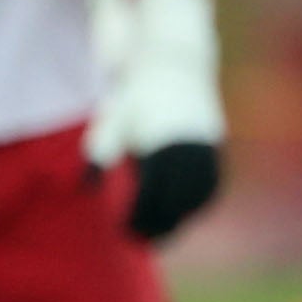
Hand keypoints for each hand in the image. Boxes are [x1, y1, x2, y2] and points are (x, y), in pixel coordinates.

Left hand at [88, 0, 226, 242]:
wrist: (174, 60)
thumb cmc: (136, 94)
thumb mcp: (112, 120)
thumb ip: (100, 151)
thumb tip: (85, 186)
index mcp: (160, 145)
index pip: (151, 198)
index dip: (139, 219)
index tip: (124, 230)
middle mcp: (187, 148)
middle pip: (176, 203)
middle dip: (159, 225)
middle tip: (141, 240)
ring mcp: (206, 145)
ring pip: (198, 196)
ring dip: (182, 218)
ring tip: (162, 233)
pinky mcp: (216, 142)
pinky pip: (213, 182)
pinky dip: (200, 202)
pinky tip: (186, 213)